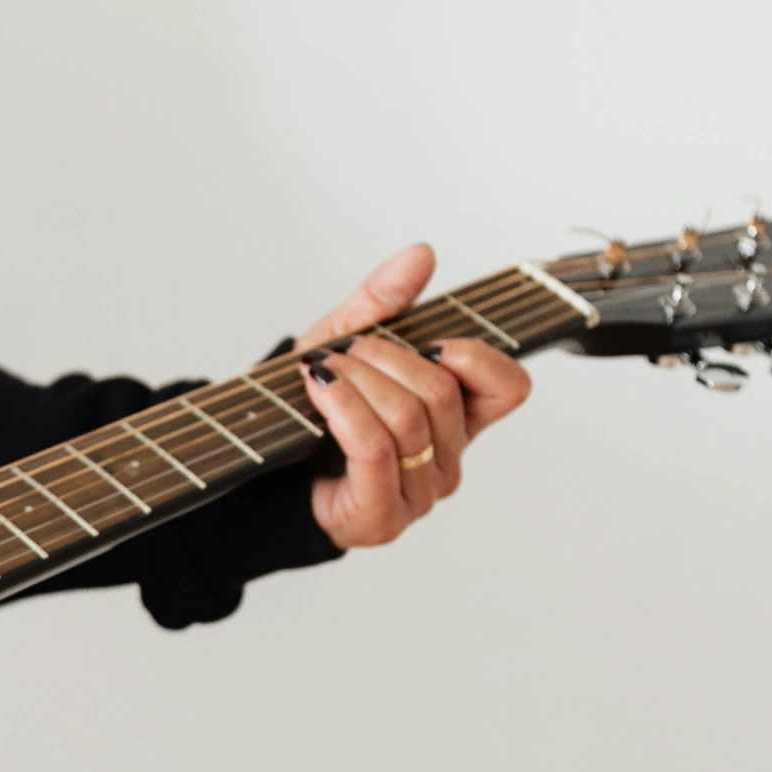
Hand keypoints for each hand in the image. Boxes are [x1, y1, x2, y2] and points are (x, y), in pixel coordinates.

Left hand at [294, 244, 532, 548]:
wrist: (262, 464)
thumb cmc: (312, 408)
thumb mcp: (344, 343)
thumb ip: (384, 302)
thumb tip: (421, 254)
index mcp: (457, 420)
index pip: (509, 389)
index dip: (476, 356)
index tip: (428, 340)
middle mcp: (447, 460)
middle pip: (442, 395)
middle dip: (388, 358)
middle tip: (345, 350)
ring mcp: (418, 494)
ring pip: (408, 421)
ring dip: (358, 381)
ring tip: (322, 369)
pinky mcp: (382, 517)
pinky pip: (376, 452)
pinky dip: (344, 410)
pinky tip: (320, 390)